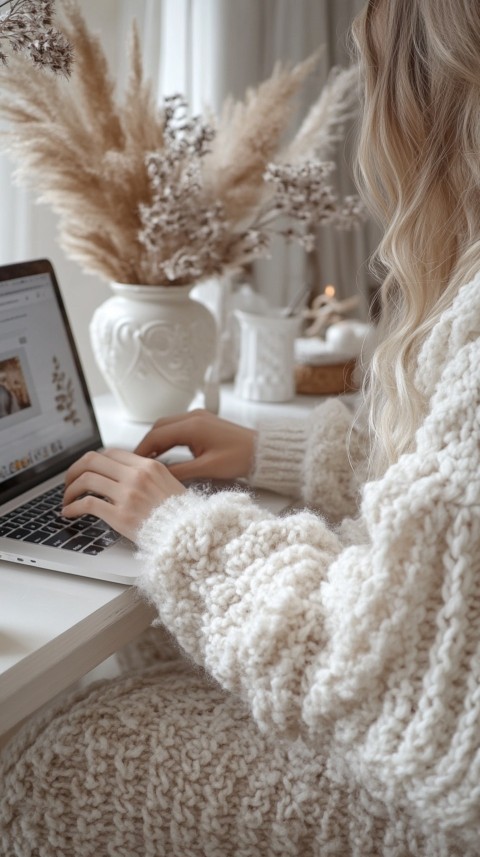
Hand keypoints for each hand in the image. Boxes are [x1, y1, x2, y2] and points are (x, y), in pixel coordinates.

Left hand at [62, 448, 185, 540]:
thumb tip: (122, 475)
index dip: (92, 460)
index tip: (86, 470)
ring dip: (70, 489)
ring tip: (67, 499)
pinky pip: (87, 504)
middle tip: (69, 482)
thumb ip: (146, 476)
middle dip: (75, 470)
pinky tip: (70, 513)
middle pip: (92, 461)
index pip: (110, 452)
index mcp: (148, 466)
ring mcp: (128, 495)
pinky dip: (73, 507)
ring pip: (86, 479)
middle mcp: (136, 476)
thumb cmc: (181, 515)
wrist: (189, 534)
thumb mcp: (168, 484)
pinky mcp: (120, 515)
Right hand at [134, 409, 257, 481]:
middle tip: (135, 462)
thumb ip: (180, 471)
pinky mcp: (203, 422)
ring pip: (167, 426)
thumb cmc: (240, 458)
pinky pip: (177, 427)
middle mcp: (193, 417)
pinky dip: (167, 439)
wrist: (263, 451)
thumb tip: (157, 476)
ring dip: (156, 441)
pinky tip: (164, 453)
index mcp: (192, 426)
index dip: (141, 450)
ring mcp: (198, 417)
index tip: (130, 463)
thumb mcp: (207, 469)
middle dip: (146, 445)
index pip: (156, 436)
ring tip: (146, 460)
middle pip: (158, 428)